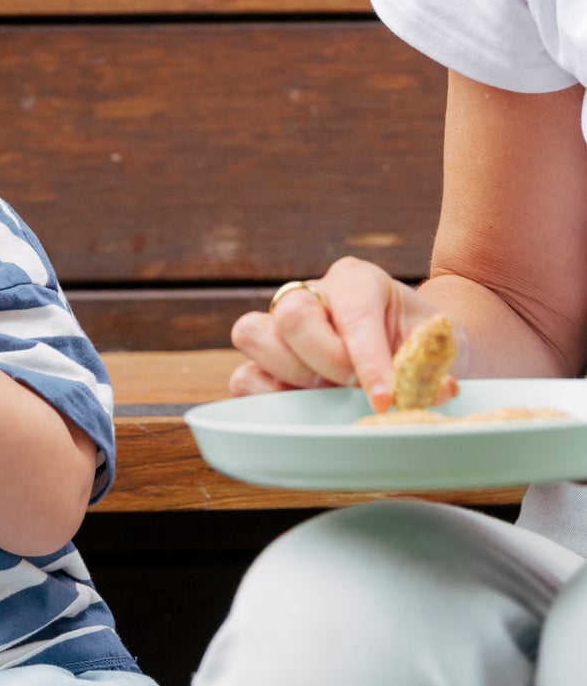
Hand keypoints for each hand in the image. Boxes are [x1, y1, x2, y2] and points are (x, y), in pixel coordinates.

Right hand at [229, 258, 466, 413]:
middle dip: (326, 362)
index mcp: (357, 280)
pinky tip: (306, 404)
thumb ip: (432, 368)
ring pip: (253, 334)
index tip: (385, 400)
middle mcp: (313, 294)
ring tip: (329, 393)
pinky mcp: (266, 361)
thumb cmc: (427, 347)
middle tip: (355, 388)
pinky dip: (268, 396)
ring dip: (291, 375)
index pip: (352, 313)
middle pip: (292, 315)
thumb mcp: (441, 351)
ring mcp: (281, 325)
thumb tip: (433, 392)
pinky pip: (243, 377)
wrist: (418, 352)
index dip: (368, 360)